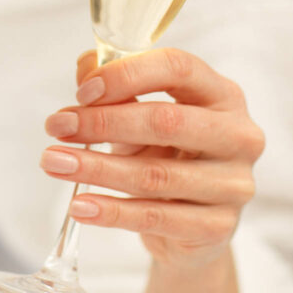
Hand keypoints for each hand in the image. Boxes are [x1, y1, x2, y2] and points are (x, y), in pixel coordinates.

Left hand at [40, 48, 263, 274]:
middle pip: (165, 120)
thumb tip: (86, 65)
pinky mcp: (218, 227)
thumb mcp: (146, 113)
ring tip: (55, 162)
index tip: (83, 90)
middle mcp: (237, 134)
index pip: (178, 68)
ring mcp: (233, 183)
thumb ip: (119, 86)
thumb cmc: (171, 153)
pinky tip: (80, 205)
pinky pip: (155, 217)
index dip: (127, 74)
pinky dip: (111, 211)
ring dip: (96, 167)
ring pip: (155, 174)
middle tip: (58, 126)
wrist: (196, 223)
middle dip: (102, 122)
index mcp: (223, 93)